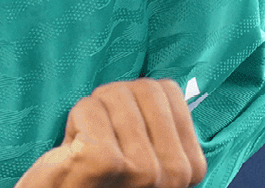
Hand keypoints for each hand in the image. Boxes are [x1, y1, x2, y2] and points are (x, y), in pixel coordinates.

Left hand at [14, 79, 208, 187]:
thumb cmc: (97, 178)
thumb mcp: (142, 151)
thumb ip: (159, 124)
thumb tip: (164, 87)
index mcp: (191, 167)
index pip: (168, 91)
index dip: (134, 103)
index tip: (121, 139)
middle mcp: (176, 174)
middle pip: (146, 88)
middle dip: (112, 102)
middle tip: (99, 141)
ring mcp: (145, 172)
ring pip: (117, 94)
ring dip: (91, 114)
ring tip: (87, 150)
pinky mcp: (107, 164)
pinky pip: (90, 109)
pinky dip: (76, 120)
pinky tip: (74, 152)